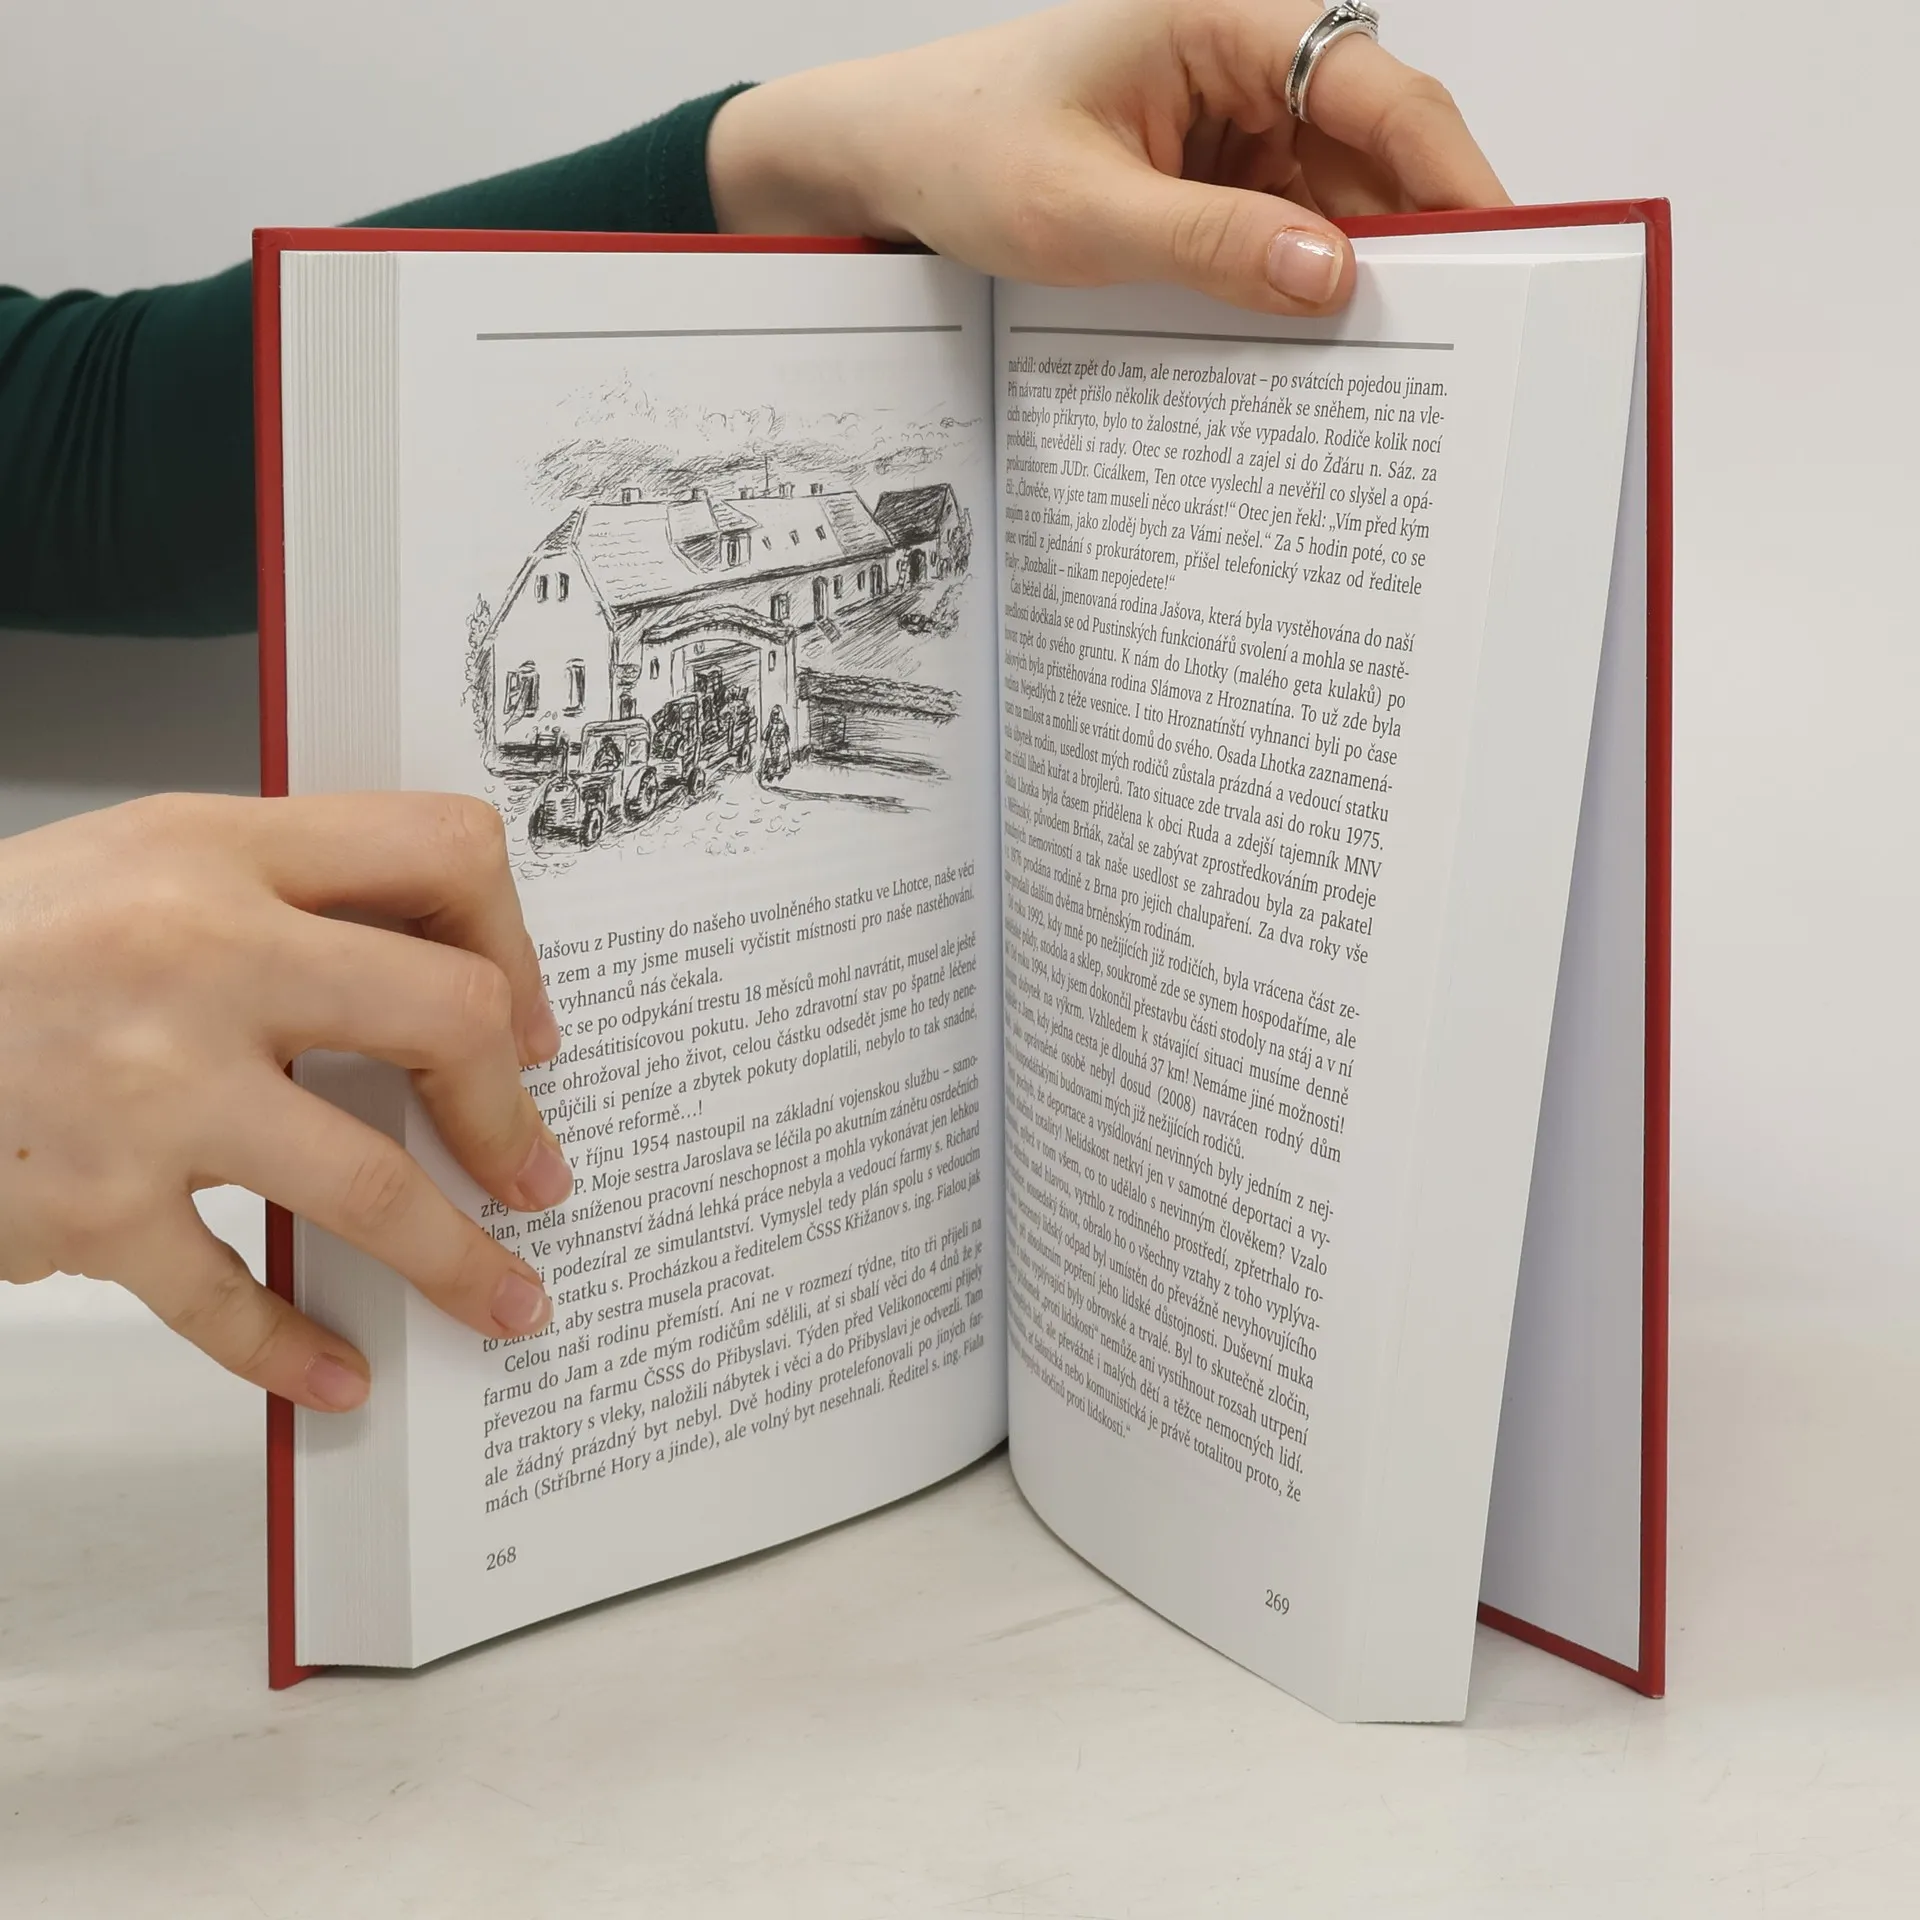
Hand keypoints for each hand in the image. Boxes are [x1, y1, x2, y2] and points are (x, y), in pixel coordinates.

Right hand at [0, 793, 571, 1410]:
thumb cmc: (4, 943)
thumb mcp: (149, 862)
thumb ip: (291, 899)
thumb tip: (442, 984)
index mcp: (223, 853)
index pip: (439, 857)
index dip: (514, 942)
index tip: (527, 1024)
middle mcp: (201, 960)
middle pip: (446, 1015)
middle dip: (512, 1112)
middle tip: (539, 1171)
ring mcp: (151, 1091)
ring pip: (370, 1184)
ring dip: (460, 1258)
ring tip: (510, 1300)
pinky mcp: (93, 1206)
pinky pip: (224, 1300)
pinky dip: (292, 1350)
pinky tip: (339, 1373)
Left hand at [709, 0, 1505, 315]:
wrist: (885, 158)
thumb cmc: (961, 149)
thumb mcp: (1081, 214)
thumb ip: (1211, 243)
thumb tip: (1334, 278)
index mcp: (1217, 22)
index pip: (1368, 85)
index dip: (1444, 166)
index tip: (1497, 243)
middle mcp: (1237, 59)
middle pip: (1367, 141)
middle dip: (1406, 231)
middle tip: (1449, 330)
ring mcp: (1225, 117)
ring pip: (1330, 191)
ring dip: (1349, 267)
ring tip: (1380, 356)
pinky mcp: (1207, 171)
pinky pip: (1279, 222)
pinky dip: (1294, 278)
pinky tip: (1305, 340)